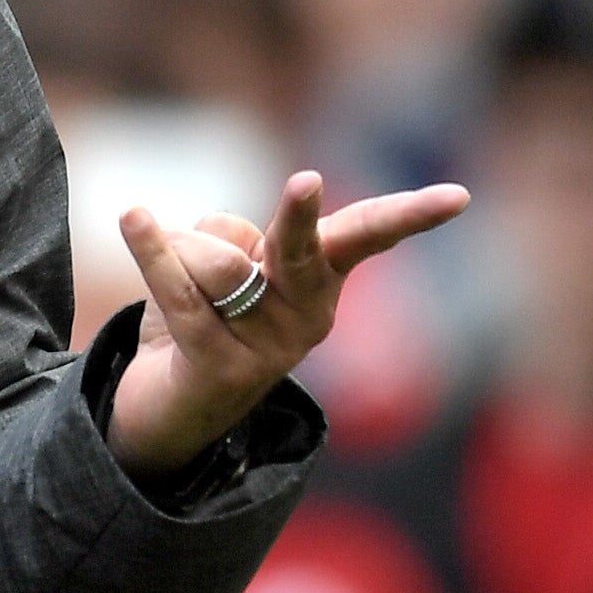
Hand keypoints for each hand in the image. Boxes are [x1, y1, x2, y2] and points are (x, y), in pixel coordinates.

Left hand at [108, 171, 467, 475]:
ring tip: (178, 290)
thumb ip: (231, 237)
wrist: (171, 412)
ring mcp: (268, 347)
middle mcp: (306, 316)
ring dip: (180, 255)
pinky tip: (132, 217)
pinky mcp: (220, 367)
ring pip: (217, 260)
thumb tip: (215, 240)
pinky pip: (181, 294)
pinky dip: (151, 252)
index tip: (460, 196)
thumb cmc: (206, 319)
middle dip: (300, 217)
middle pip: (300, 249)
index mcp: (320, 285)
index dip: (409, 216)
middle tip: (305, 181)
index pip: (366, 238)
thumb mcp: (226, 266)